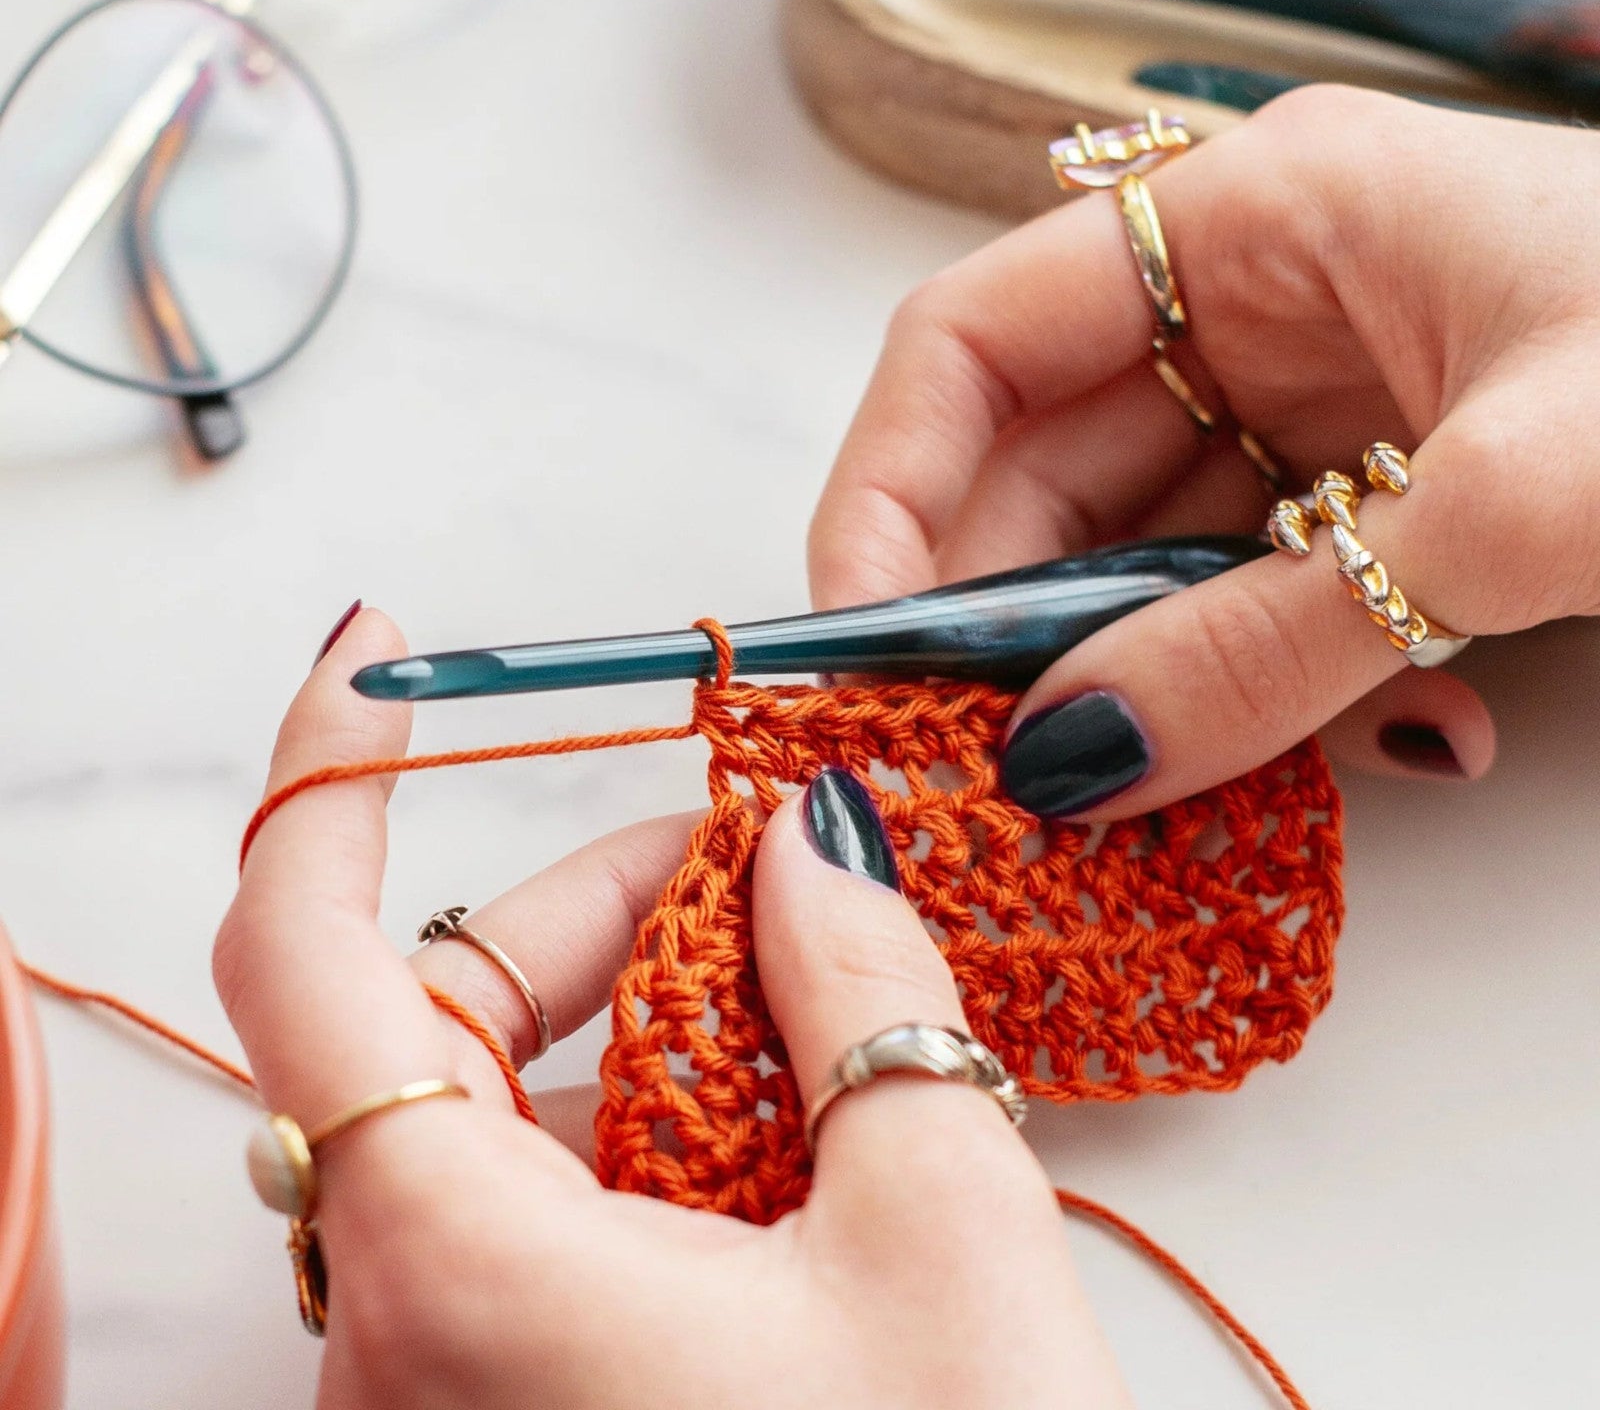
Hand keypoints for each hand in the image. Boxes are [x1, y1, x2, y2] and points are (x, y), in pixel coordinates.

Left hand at [214, 609, 1128, 1409]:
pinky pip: (515, 1205)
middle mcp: (400, 1341)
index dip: (326, 779)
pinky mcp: (498, 1406)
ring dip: (622, 1009)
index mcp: (463, 1278)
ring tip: (791, 981)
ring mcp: (438, 1386)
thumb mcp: (943, 1231)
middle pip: (429, 1016)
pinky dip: (626, 1117)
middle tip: (752, 856)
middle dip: (589, 903)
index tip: (381, 661)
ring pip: (478, 1110)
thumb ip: (864, 994)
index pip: (302, 953)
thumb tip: (812, 842)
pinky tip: (763, 1112)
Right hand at [810, 87, 1599, 817]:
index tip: (860, 637)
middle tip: (982, 759)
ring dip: (1129, 666)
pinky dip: (1248, 680)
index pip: (973, 336)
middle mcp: (1256, 294)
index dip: (887, 485)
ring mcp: (1311, 392)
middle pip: (1042, 457)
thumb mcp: (1496, 517)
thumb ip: (1261, 648)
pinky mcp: (1369, 481)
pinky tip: (1321, 748)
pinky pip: (1242, 586)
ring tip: (1136, 783)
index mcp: (1254, 214)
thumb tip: (1062, 766)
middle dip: (1005, 611)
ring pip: (1137, 540)